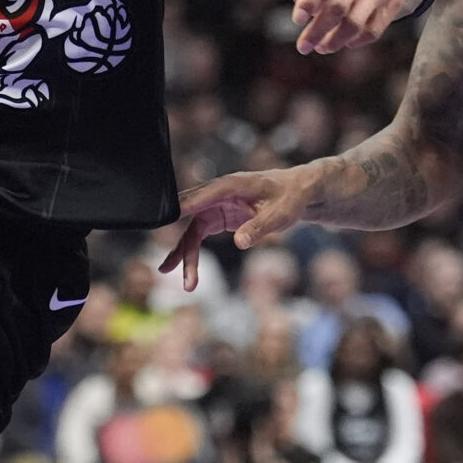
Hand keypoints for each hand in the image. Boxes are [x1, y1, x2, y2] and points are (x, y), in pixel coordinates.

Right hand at [159, 166, 320, 288]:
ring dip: (184, 253)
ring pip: (192, 230)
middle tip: (168, 266)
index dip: (183, 208)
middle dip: (179, 242)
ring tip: (175, 277)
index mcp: (231, 185)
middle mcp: (218, 194)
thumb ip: (259, 227)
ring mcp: (215, 205)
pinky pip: (198, 234)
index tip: (164, 219)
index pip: (202, 196)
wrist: (298, 193)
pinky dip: (192, 251)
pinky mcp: (218, 216)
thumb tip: (240, 243)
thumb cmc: (290, 198)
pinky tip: (185, 269)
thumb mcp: (280, 214)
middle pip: (190, 216)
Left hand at [262, 0, 403, 55]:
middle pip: (338, 6)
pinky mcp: (393, 0)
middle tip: (303, 47)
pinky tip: (344, 43)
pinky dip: (355, 42)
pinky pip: (372, 31)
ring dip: (335, 41)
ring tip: (321, 48)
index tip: (297, 21)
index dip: (308, 0)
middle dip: (317, 30)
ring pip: (355, 23)